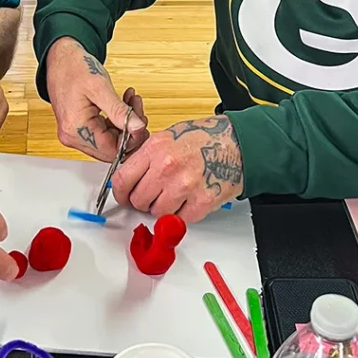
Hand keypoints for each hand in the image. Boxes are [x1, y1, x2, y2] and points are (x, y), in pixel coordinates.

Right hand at [45, 36, 148, 160]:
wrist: (61, 58)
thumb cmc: (74, 68)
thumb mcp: (100, 87)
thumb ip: (119, 110)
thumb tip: (137, 128)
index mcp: (75, 129)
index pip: (111, 149)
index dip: (132, 139)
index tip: (142, 122)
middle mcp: (73, 136)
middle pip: (111, 148)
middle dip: (130, 130)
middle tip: (138, 109)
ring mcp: (75, 133)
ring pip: (110, 140)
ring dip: (125, 123)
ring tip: (132, 101)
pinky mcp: (80, 128)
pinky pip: (104, 132)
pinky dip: (117, 120)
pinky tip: (123, 103)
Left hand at [112, 116, 243, 222]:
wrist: (237, 143)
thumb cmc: (204, 138)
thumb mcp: (167, 137)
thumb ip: (146, 158)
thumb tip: (129, 177)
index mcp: (155, 148)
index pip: (122, 180)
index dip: (120, 193)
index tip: (123, 197)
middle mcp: (167, 167)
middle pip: (138, 200)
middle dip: (143, 202)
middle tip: (152, 197)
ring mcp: (185, 186)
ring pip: (157, 213)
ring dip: (163, 209)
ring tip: (175, 195)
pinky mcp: (201, 202)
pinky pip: (179, 220)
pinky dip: (182, 214)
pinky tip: (189, 199)